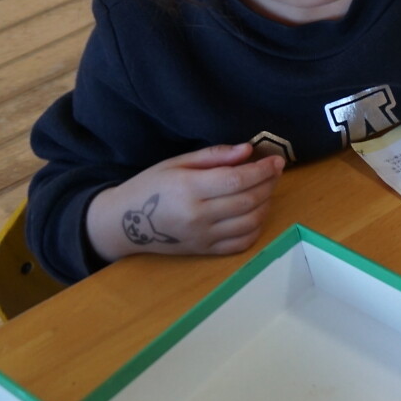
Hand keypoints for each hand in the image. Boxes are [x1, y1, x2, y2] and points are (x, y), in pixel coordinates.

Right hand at [86, 143, 284, 264]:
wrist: (124, 223)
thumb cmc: (151, 186)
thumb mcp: (176, 162)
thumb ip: (213, 156)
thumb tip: (247, 150)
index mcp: (189, 189)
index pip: (236, 180)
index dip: (262, 170)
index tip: (277, 160)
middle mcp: (197, 216)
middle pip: (247, 201)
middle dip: (268, 184)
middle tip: (275, 172)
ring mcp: (202, 237)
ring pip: (249, 223)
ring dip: (266, 205)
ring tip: (266, 190)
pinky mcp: (204, 251)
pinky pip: (240, 243)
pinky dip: (256, 228)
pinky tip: (256, 213)